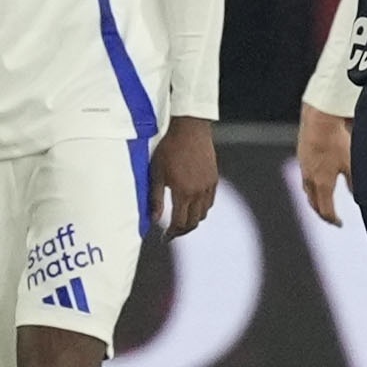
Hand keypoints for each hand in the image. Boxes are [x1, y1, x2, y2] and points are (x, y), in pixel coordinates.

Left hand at [148, 118, 218, 237]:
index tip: (165, 238)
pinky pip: (210, 201)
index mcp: (183, 192)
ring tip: (181, 220)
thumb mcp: (156, 173)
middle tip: (172, 232)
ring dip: (193, 220)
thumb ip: (155, 198)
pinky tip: (192, 206)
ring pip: (204, 213)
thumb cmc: (168, 148)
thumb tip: (153, 220)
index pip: (179, 223)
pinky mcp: (214, 178)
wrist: (189, 129)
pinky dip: (202, 209)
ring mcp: (208, 186)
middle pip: (193, 222)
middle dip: (182, 230)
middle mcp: (199, 192)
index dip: (172, 233)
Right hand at [294, 104, 351, 225]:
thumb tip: (357, 197)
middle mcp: (310, 178)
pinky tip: (318, 177)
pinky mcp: (302, 156)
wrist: (318, 119)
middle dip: (322, 212)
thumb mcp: (351, 164)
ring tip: (323, 199)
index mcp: (322, 184)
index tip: (339, 224)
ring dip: (315, 198)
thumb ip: (354, 183)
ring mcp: (304, 167)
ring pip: (307, 189)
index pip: (325, 210)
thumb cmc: (337, 141)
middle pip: (313, 202)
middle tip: (330, 216)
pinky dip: (312, 183)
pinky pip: (305, 176)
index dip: (333, 219)